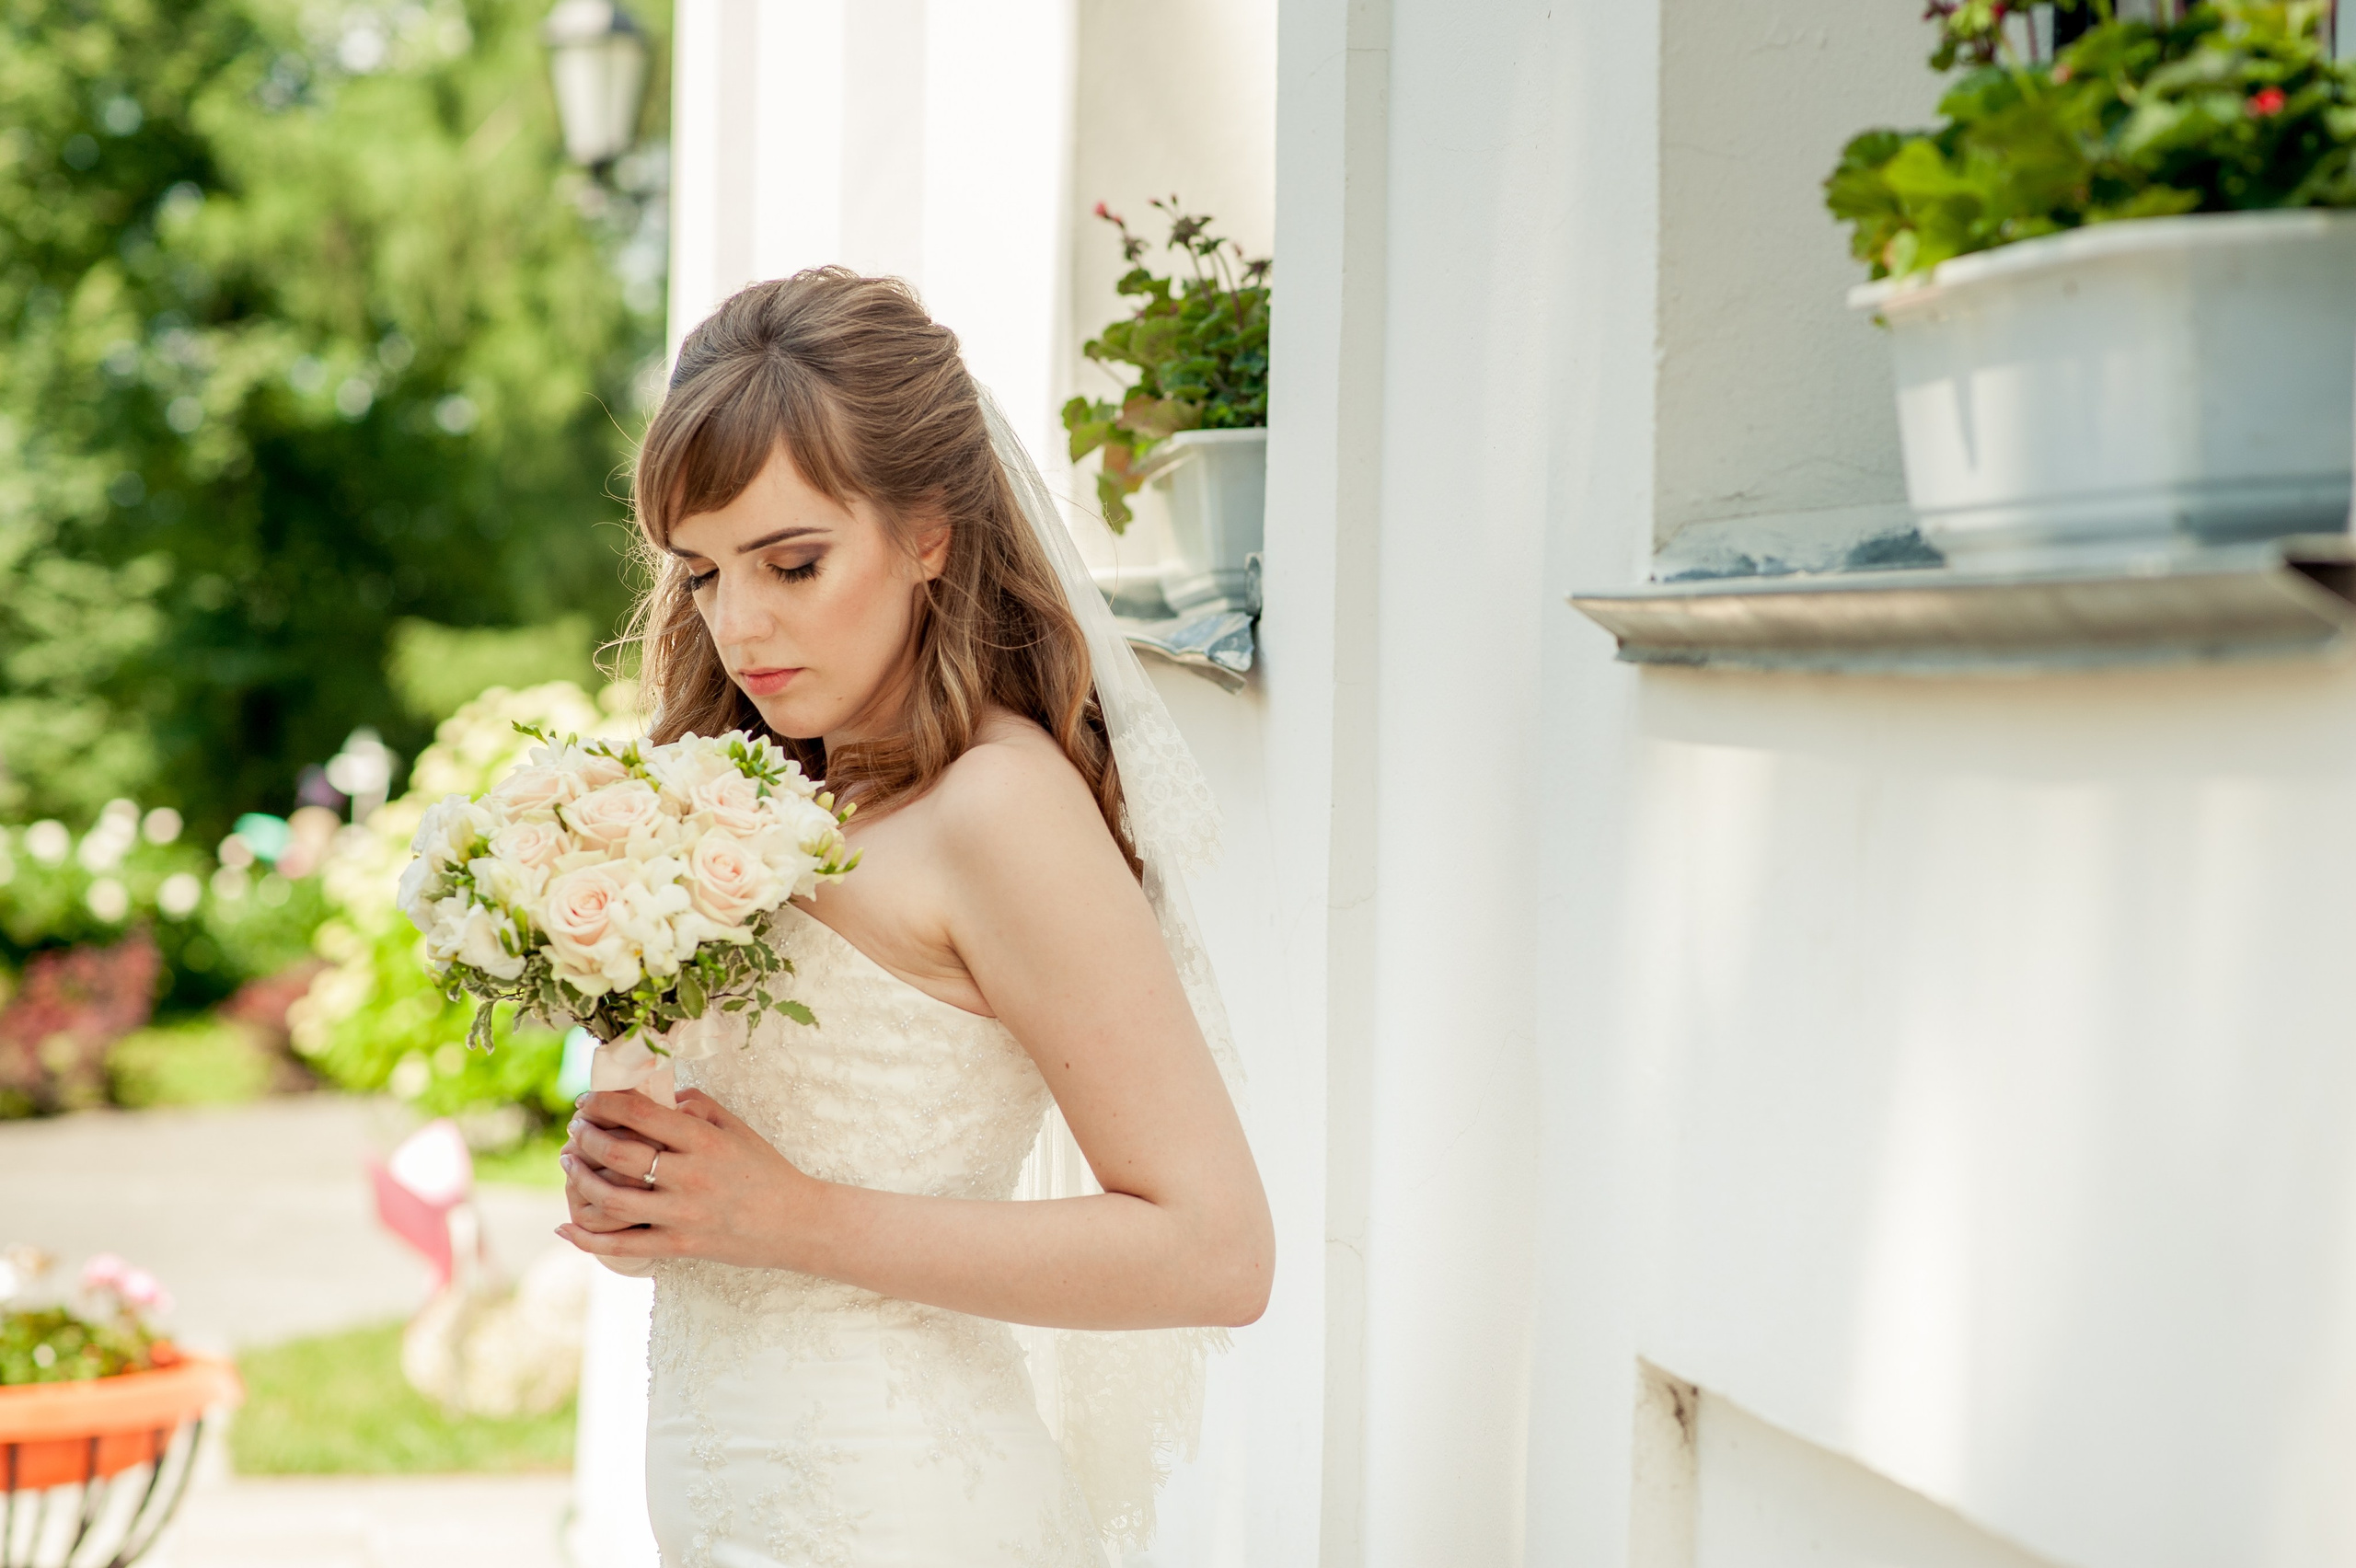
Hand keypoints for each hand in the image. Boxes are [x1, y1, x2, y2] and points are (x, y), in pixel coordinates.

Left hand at [556, 1088, 826, 1268]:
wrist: (797, 1223)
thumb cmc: (766, 1170)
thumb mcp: (737, 1128)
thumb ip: (697, 1106)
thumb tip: (655, 1096)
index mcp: (705, 1140)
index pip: (641, 1114)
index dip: (604, 1103)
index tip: (588, 1100)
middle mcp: (690, 1176)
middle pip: (618, 1154)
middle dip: (585, 1137)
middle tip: (575, 1129)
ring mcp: (682, 1215)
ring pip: (611, 1199)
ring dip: (579, 1179)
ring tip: (569, 1163)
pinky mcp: (679, 1247)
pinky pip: (623, 1245)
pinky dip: (588, 1239)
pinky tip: (566, 1227)